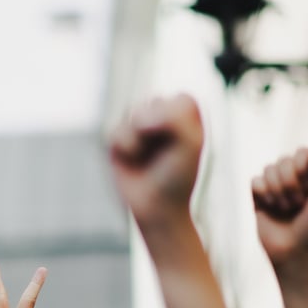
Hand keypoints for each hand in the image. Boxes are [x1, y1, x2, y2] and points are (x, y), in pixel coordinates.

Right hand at [110, 95, 204, 225]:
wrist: (155, 208)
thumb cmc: (178, 177)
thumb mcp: (190, 144)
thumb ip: (174, 117)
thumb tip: (138, 117)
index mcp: (186, 116)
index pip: (181, 99)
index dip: (180, 121)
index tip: (185, 144)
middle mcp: (162, 117)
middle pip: (155, 102)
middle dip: (159, 130)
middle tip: (166, 154)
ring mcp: (139, 128)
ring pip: (133, 113)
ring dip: (141, 138)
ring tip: (146, 156)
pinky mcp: (119, 140)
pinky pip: (116, 130)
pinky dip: (126, 146)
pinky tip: (132, 160)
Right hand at [252, 148, 307, 266]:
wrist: (293, 251)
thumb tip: (307, 154)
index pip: (302, 153)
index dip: (301, 167)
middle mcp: (292, 177)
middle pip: (283, 160)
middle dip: (290, 183)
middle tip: (298, 204)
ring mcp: (274, 186)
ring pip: (268, 169)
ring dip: (277, 190)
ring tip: (285, 208)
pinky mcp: (258, 197)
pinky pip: (255, 181)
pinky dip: (263, 194)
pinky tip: (270, 207)